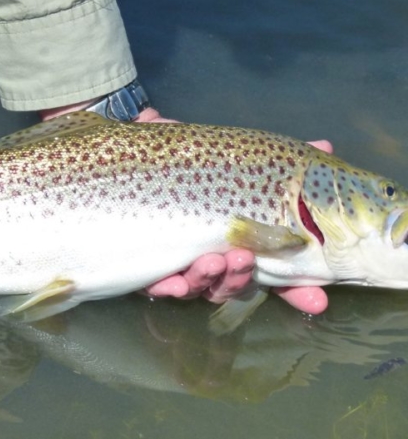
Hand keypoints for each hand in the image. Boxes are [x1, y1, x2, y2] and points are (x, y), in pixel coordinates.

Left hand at [137, 108, 329, 314]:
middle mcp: (207, 257)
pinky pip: (156, 286)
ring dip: (209, 279)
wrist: (121, 160)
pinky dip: (166, 286)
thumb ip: (267, 156)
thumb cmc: (176, 161)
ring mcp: (176, 265)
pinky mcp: (144, 268)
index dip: (295, 290)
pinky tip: (172, 282)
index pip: (268, 269)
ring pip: (198, 287)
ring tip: (214, 260)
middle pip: (231, 283)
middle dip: (242, 279)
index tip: (317, 301)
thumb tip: (325, 144)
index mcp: (231, 238)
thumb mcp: (219, 153)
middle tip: (244, 259)